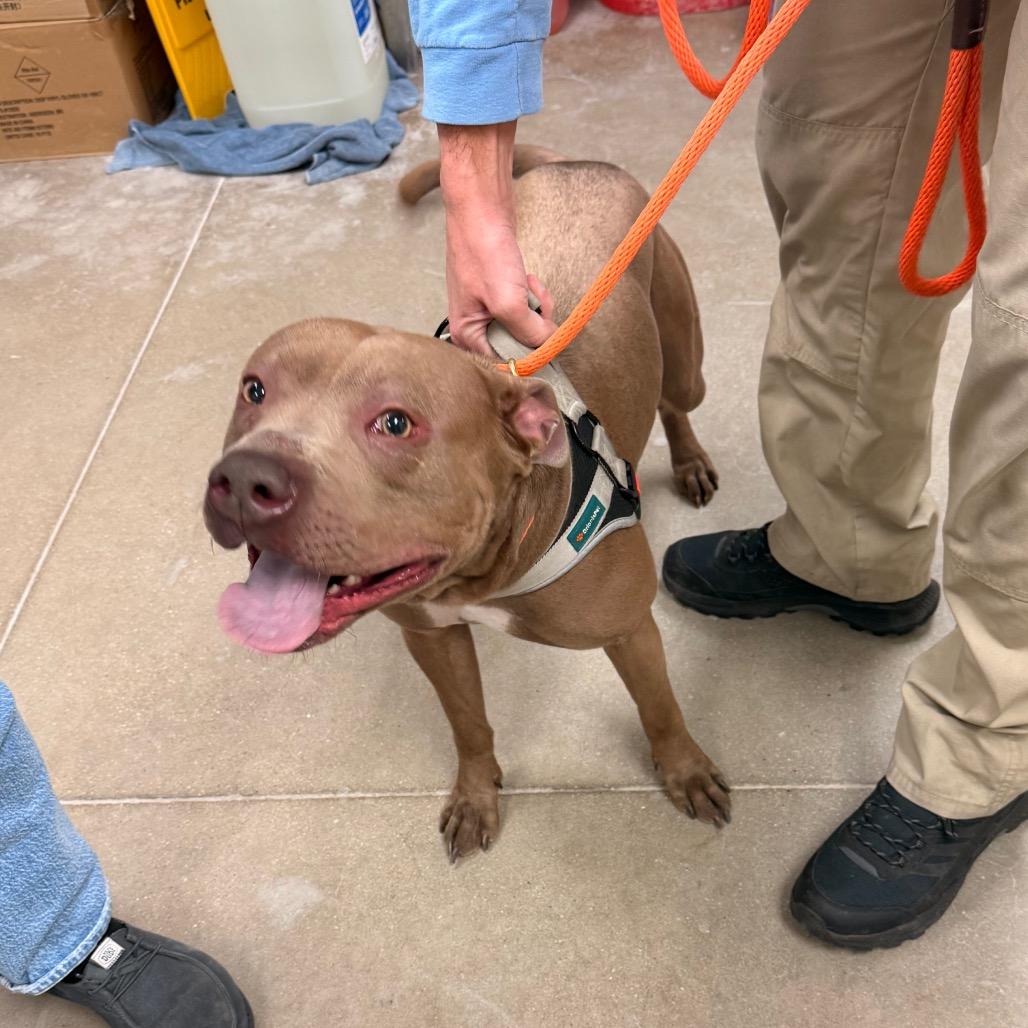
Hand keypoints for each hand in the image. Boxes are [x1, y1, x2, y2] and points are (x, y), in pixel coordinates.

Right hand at [438, 122, 556, 355]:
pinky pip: (524, 308)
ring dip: (536, 308)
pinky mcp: (498, 294)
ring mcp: (486, 310)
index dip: (528, 356)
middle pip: (516, 347)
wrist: (481, 208)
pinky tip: (528, 278)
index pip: (504, 366)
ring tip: (530, 285)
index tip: (544, 340)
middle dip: (534, 328)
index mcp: (467, 336)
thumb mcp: (508, 301)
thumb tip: (550, 345)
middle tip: (537, 306)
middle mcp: (474, 328)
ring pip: (524, 326)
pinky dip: (533, 296)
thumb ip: (529, 332)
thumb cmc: (483, 251)